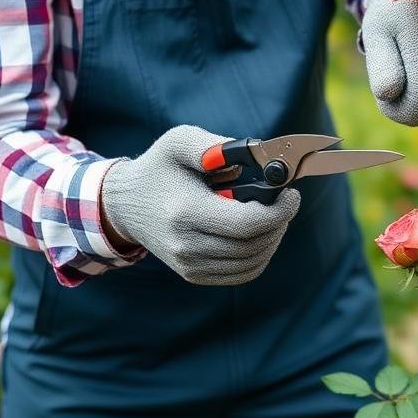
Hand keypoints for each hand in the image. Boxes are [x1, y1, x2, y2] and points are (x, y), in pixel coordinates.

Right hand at [99, 126, 299, 284]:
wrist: (126, 205)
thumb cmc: (159, 168)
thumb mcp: (178, 142)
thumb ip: (214, 145)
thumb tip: (255, 156)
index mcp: (186, 212)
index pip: (247, 223)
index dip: (279, 211)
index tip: (291, 194)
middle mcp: (186, 245)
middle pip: (254, 244)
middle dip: (280, 221)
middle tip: (284, 202)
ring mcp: (189, 265)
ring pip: (252, 261)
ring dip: (273, 238)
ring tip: (272, 215)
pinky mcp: (194, 275)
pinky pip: (242, 273)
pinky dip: (260, 255)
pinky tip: (259, 234)